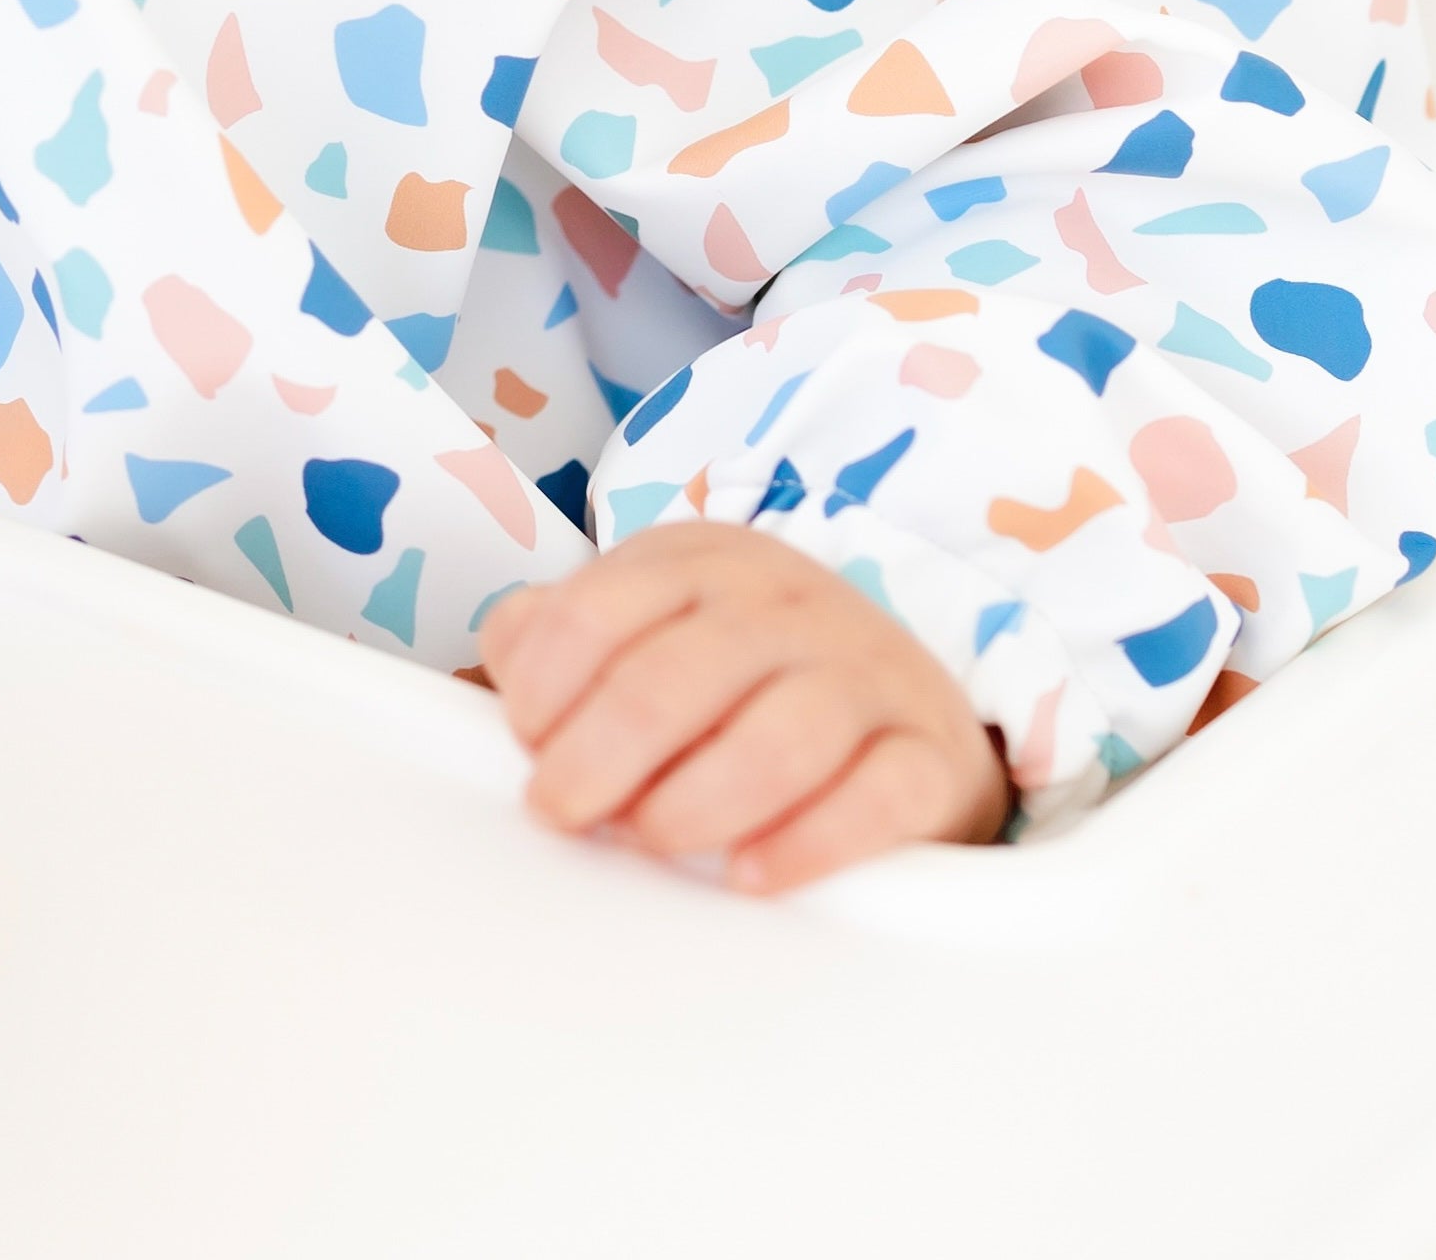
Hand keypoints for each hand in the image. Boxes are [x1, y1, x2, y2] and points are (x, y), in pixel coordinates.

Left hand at [482, 519, 1009, 890]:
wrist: (907, 700)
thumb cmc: (742, 674)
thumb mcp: (651, 623)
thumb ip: (558, 634)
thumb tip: (505, 664)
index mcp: (702, 561)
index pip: (598, 610)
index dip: (544, 686)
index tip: (529, 742)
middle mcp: (787, 603)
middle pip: (673, 679)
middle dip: (597, 759)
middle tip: (564, 811)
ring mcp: (867, 673)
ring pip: (778, 738)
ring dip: (693, 803)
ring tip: (650, 839)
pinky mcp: (930, 755)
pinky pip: (876, 799)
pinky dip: (807, 843)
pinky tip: (749, 874)